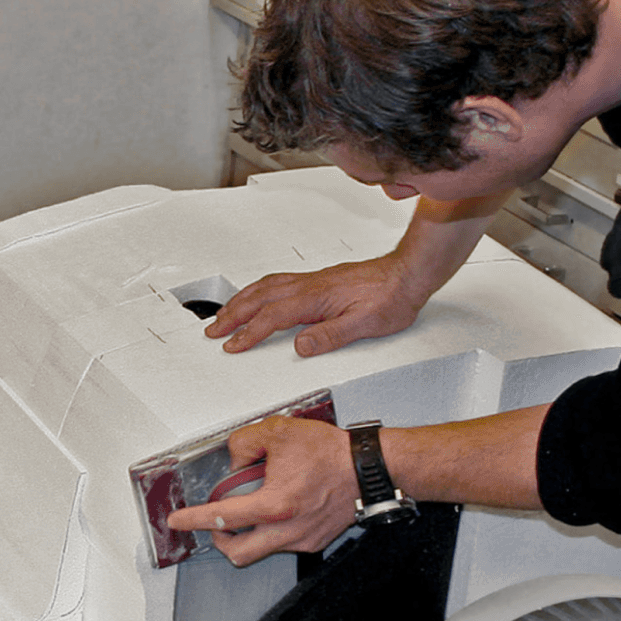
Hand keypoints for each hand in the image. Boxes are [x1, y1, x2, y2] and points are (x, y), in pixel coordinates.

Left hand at [165, 416, 357, 566]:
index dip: (193, 520)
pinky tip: (278, 510)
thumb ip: (245, 443)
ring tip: (249, 512)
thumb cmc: (332, 453)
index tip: (178, 521)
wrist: (369, 468)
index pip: (221, 518)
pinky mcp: (315, 541)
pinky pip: (284, 544)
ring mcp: (302, 539)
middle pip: (238, 553)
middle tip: (214, 526)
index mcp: (274, 505)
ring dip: (248, 536)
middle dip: (220, 542)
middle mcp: (287, 529)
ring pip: (262, 551)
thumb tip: (235, 461)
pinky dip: (272, 532)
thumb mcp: (278, 432)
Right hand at [205, 254, 424, 356]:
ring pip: (266, 287)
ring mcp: (312, 280)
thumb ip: (331, 336)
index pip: (273, 318)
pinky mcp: (318, 279)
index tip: (233, 345)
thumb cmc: (391, 296)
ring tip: (225, 314)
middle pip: (260, 298)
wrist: (407, 273)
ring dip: (241, 300)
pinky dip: (257, 290)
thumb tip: (301, 346)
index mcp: (316, 298)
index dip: (250, 333)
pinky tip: (257, 296)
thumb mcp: (365, 325)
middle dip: (232, 315)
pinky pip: (277, 281)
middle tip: (214, 330)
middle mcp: (310, 285)